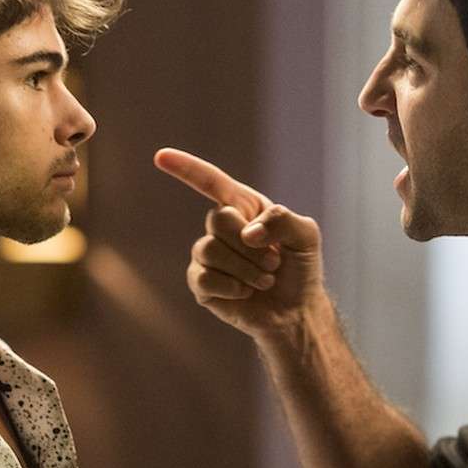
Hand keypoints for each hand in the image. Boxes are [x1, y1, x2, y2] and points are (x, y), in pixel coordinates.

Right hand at [154, 147, 326, 338]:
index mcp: (243, 207)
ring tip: (264, 280)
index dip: (186, 168)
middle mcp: (222, 227)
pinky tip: (245, 293)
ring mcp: (208, 255)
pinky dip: (232, 287)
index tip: (160, 156)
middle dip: (252, 245)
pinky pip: (204, 278)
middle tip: (274, 263)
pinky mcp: (201, 283)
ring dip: (246, 269)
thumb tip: (246, 233)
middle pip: (218, 219)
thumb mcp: (306, 235)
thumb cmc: (300, 269)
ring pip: (210, 250)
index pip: (211, 182)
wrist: (296, 311)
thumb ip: (283, 220)